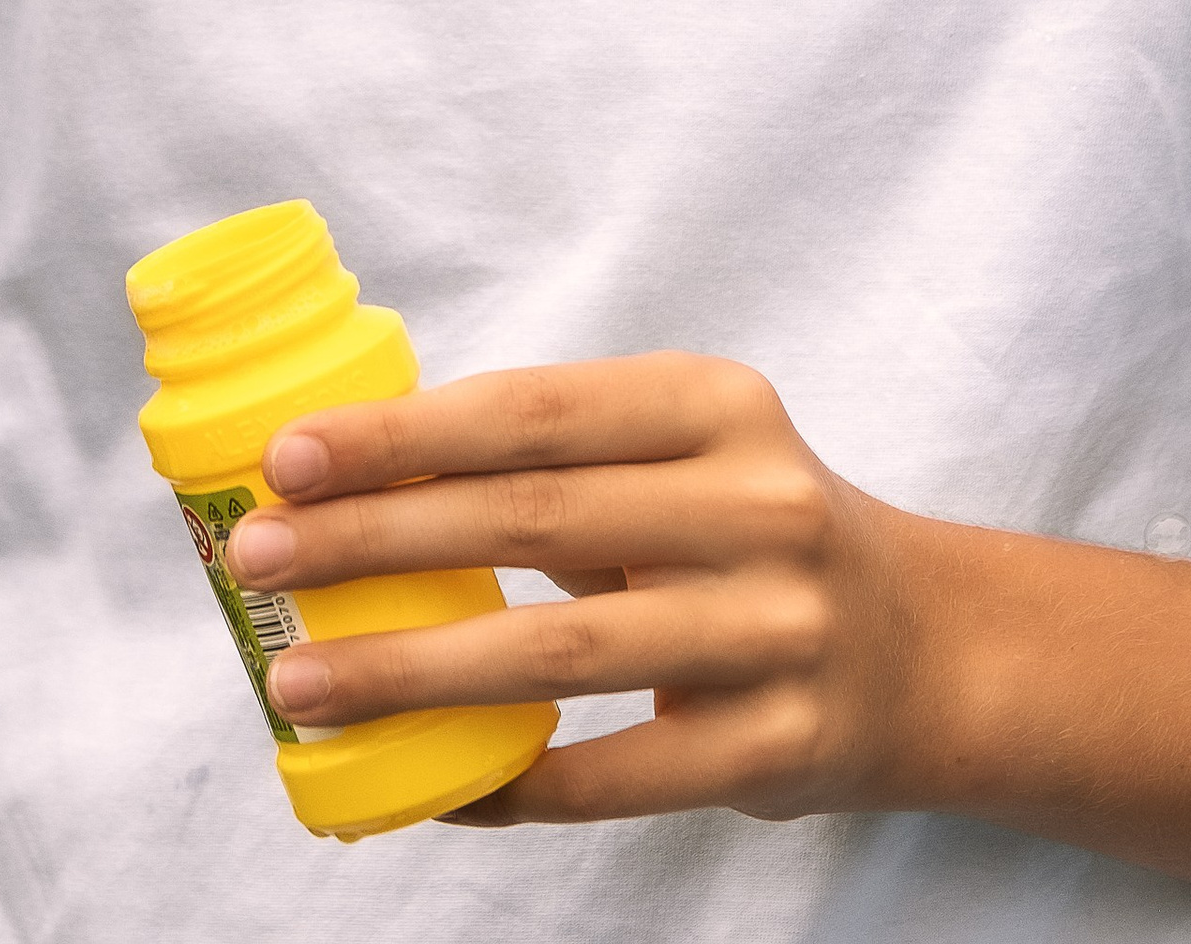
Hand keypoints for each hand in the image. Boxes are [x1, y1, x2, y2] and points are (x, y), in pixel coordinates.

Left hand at [225, 355, 936, 824]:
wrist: (933, 650)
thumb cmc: (754, 534)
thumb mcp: (686, 456)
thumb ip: (559, 460)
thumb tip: (358, 477)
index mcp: (717, 405)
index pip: (533, 410)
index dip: (403, 433)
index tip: (287, 458)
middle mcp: (756, 504)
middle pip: (530, 520)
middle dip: (374, 540)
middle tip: (257, 560)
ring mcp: (774, 630)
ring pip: (558, 653)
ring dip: (411, 670)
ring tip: (299, 681)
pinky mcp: (779, 747)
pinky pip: (615, 778)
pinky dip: (511, 782)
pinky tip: (427, 785)